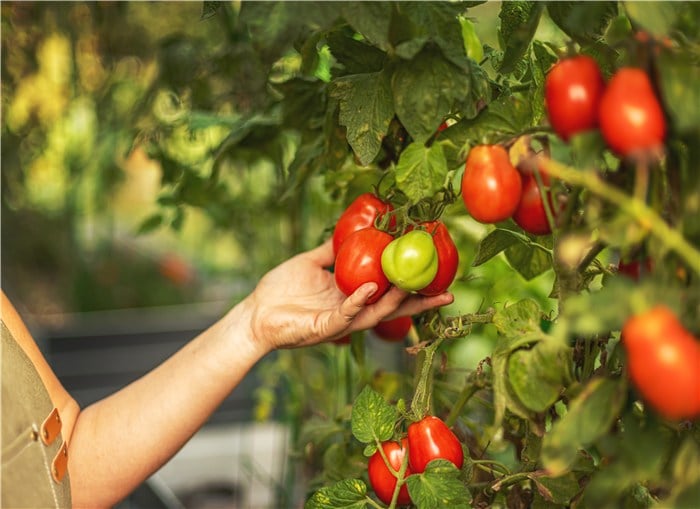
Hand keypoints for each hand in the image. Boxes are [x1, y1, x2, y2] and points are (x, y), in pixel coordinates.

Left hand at [243, 240, 452, 351]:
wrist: (255, 312)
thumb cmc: (281, 290)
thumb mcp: (310, 263)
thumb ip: (332, 251)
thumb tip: (350, 230)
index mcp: (352, 297)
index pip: (389, 293)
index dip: (413, 287)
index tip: (437, 274)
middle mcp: (352, 312)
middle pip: (393, 309)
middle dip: (420, 304)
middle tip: (446, 293)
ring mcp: (340, 322)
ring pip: (375, 314)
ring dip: (395, 300)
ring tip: (412, 282)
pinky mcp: (324, 328)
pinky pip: (346, 316)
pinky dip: (359, 302)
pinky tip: (371, 287)